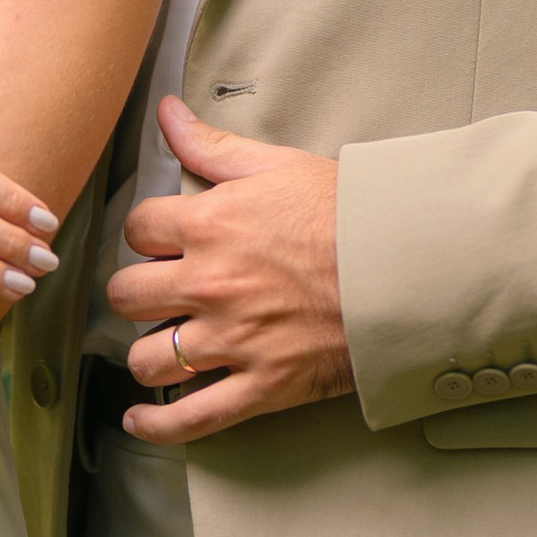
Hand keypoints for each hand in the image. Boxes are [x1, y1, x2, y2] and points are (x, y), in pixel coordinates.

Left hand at [106, 98, 352, 442]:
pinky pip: (190, 418)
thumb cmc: (349, 214)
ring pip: (148, 359)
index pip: (137, 231)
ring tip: (163, 346)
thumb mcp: (278, 166)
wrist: (409, 270)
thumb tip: (166, 112)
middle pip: (127, 296)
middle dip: (138, 293)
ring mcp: (231, 342)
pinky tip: (140, 419)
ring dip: (150, 353)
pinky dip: (158, 424)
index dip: (148, 235)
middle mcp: (208, 286)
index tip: (164, 242)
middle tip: (160, 293)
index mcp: (208, 225)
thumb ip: (212, 145)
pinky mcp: (260, 387)